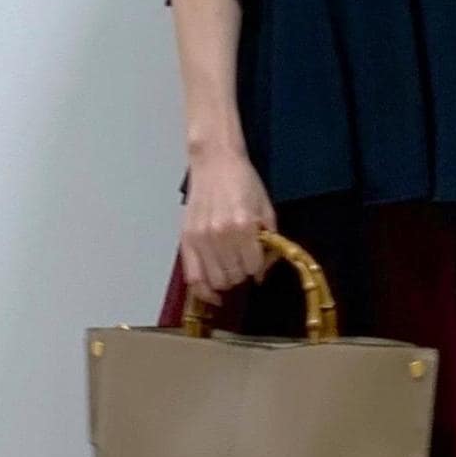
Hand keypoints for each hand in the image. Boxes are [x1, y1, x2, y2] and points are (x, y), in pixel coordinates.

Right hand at [180, 148, 277, 306]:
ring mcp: (201, 239)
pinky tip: (212, 294)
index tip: (257, 258)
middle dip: (242, 272)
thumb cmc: (244, 182)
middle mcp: (220, 236)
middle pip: (235, 277)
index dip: (258, 265)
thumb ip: (269, 242)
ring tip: (228, 265)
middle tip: (242, 259)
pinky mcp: (186, 240)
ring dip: (226, 278)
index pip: (253, 267)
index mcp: (243, 226)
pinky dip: (203, 291)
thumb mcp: (266, 209)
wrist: (215, 162)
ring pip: (216, 281)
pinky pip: (193, 278)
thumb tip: (262, 273)